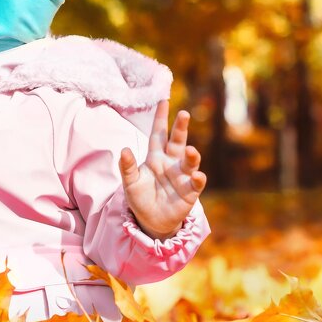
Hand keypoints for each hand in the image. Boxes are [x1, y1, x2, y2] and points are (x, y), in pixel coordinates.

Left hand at [119, 101, 206, 239]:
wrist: (151, 220)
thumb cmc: (140, 197)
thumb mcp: (130, 182)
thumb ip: (127, 167)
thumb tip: (123, 150)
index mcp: (156, 157)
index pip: (158, 134)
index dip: (160, 118)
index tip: (163, 100)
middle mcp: (172, 163)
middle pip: (177, 142)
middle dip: (181, 128)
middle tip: (183, 114)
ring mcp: (182, 176)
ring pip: (190, 161)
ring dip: (192, 155)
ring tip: (190, 150)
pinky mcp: (190, 192)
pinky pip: (196, 183)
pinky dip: (197, 178)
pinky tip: (196, 175)